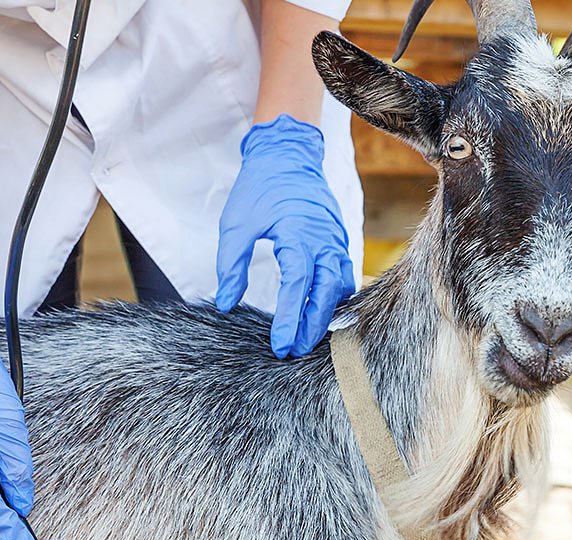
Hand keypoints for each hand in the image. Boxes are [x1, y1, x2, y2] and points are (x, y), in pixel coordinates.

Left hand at [215, 114, 354, 358]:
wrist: (287, 154)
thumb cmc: (259, 187)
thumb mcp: (236, 225)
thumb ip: (232, 266)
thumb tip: (227, 303)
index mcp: (298, 235)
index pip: (297, 287)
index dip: (289, 320)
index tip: (280, 345)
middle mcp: (323, 240)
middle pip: (325, 294)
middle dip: (312, 327)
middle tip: (295, 352)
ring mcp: (335, 240)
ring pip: (340, 287)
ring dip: (326, 315)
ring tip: (309, 338)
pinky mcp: (338, 239)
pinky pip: (344, 275)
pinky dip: (336, 297)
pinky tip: (323, 313)